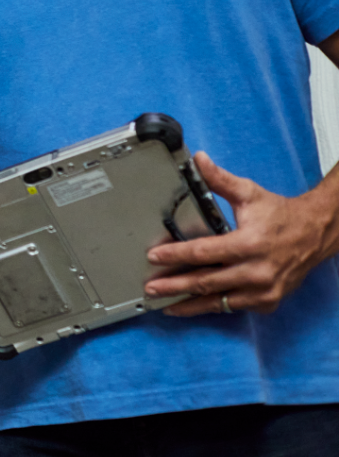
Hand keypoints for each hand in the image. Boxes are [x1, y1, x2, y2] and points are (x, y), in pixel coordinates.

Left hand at [145, 152, 337, 315]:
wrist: (315, 234)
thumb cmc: (279, 215)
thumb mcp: (249, 193)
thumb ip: (219, 180)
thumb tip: (198, 160)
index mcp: (249, 244)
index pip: (204, 252)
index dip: (176, 255)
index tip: (154, 256)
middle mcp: (257, 272)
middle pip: (206, 282)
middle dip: (175, 286)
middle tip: (150, 287)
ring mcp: (264, 291)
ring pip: (218, 301)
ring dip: (190, 304)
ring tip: (165, 304)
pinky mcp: (268, 302)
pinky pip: (234, 306)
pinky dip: (212, 305)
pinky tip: (193, 305)